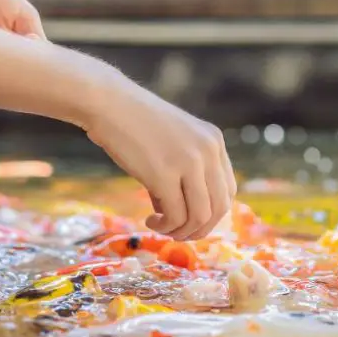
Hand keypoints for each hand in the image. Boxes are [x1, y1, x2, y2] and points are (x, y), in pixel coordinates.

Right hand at [84, 76, 236, 240]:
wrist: (109, 103)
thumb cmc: (134, 123)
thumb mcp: (172, 143)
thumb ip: (183, 174)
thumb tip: (178, 217)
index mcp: (214, 141)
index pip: (228, 189)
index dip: (213, 213)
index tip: (191, 220)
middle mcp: (208, 151)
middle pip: (220, 207)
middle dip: (201, 229)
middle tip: (179, 233)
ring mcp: (189, 162)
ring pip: (201, 216)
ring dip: (182, 231)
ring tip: (161, 228)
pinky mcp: (164, 174)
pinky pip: (175, 216)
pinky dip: (165, 227)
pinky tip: (151, 221)